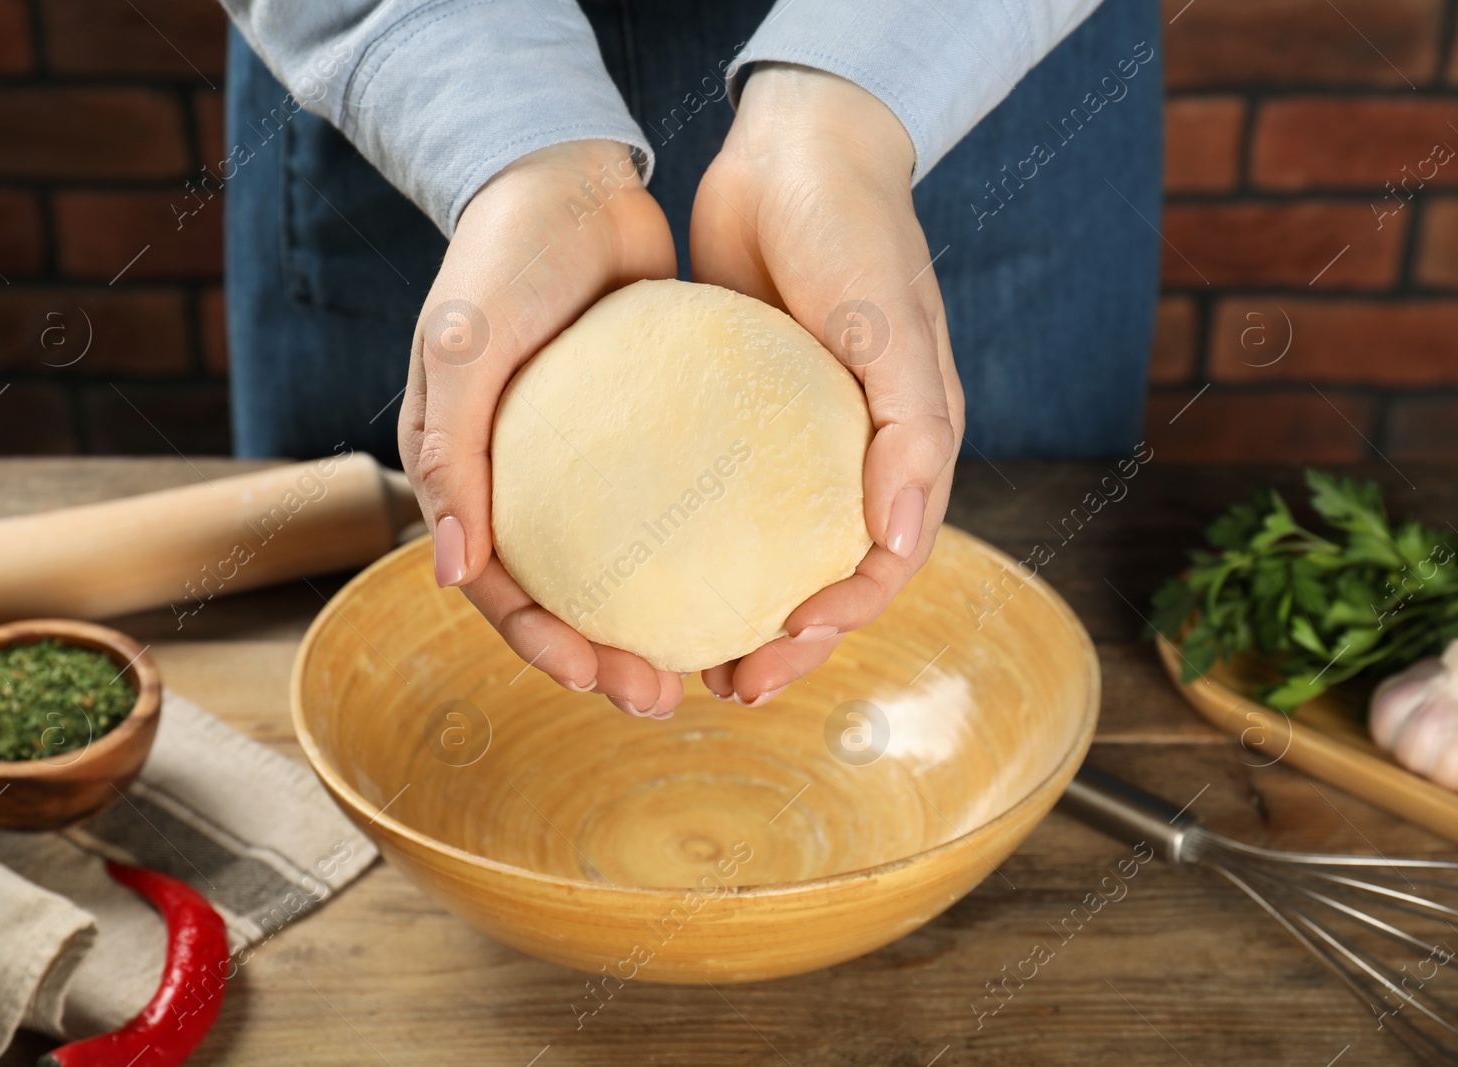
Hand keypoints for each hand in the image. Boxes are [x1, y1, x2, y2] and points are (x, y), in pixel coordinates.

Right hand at [398, 140, 690, 717]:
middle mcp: (530, 486)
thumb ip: (449, 453)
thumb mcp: (462, 344)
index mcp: (470, 480)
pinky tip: (753, 574)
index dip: (544, 645)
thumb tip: (452, 572)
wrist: (569, 182)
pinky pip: (677, 509)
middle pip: (569, 598)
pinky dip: (705, 549)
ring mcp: (595, 467)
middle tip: (667, 696)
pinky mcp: (651, 438)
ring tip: (721, 660)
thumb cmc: (500, 257)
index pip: (501, 588)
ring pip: (627, 568)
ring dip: (664, 623)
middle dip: (610, 659)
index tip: (597, 678)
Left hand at [689, 64, 964, 704]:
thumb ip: (908, 433)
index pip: (882, 564)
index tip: (782, 638)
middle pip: (824, 579)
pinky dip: (693, 545)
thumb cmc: (857, 234)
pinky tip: (643, 567)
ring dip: (733, 612)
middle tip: (723, 685)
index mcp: (907, 452)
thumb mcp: (891, 326)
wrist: (792, 153)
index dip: (841, 618)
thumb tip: (890, 545)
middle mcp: (854, 459)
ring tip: (679, 655)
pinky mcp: (737, 419)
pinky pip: (716, 499)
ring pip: (767, 554)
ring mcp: (794, 442)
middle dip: (781, 643)